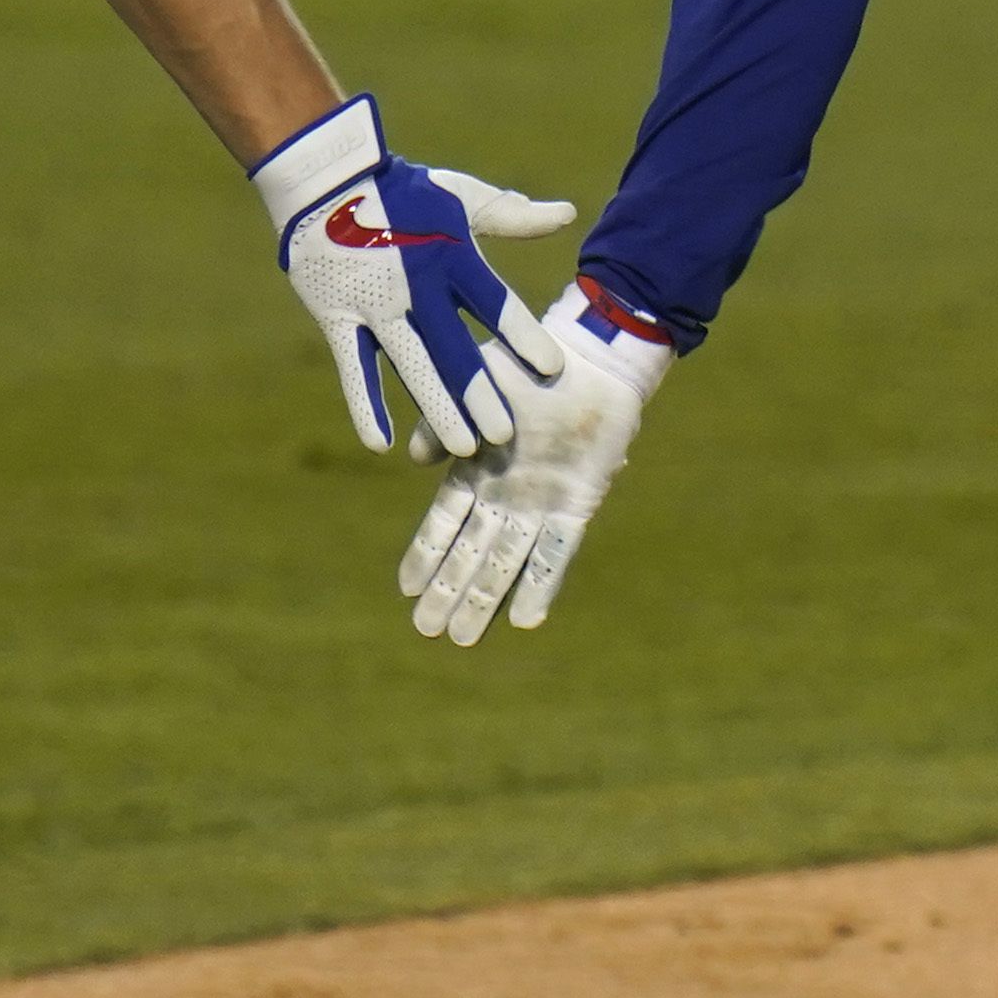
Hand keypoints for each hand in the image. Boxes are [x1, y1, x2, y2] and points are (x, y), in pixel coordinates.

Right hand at [252, 95, 570, 457]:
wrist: (325, 178)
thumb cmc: (404, 189)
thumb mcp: (462, 197)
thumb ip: (513, 216)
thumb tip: (568, 214)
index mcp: (451, 257)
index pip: (495, 303)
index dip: (522, 335)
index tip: (551, 369)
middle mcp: (416, 285)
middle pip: (453, 349)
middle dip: (480, 394)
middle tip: (505, 436)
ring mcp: (374, 305)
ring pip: (410, 366)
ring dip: (436, 408)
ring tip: (463, 447)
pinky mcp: (337, 317)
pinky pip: (354, 368)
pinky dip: (365, 405)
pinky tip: (381, 444)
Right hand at [400, 288, 675, 642]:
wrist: (593, 359)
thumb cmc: (529, 364)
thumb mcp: (473, 386)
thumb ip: (444, 421)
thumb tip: (415, 459)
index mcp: (477, 468)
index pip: (445, 522)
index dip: (425, 555)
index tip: (404, 590)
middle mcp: (506, 495)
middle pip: (471, 554)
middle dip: (448, 592)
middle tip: (426, 631)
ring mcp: (540, 503)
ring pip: (506, 561)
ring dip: (485, 599)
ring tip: (464, 638)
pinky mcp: (576, 503)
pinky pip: (557, 551)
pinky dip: (541, 585)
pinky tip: (525, 620)